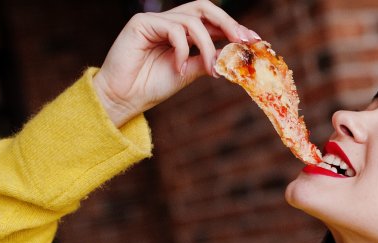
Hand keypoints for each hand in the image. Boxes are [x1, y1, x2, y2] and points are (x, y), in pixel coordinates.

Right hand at [92, 1, 260, 126]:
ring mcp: (155, 21)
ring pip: (192, 21)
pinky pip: (173, 29)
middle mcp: (169, 22)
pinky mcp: (141, 23)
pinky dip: (183, 50)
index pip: (211, 20)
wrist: (124, 98)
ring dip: (207, 45)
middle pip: (204, 7)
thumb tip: (232, 54)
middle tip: (242, 40)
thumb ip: (207, 60)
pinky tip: (179, 68)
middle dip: (227, 22)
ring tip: (209, 69)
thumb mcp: (188, 73)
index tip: (254, 41)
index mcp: (182, 32)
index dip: (233, 27)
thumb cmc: (152, 86)